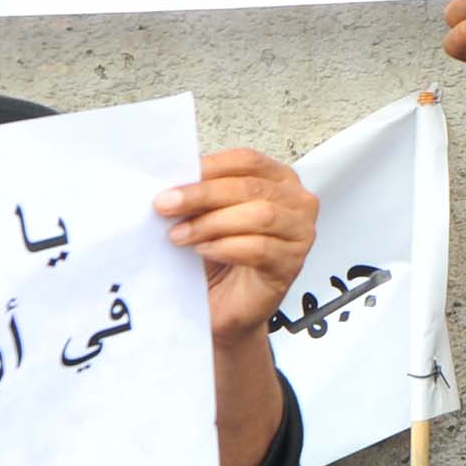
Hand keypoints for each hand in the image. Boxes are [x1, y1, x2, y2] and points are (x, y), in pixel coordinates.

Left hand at [152, 151, 318, 347]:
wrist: (227, 305)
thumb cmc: (221, 256)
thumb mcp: (209, 215)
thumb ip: (201, 194)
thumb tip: (174, 181)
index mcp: (279, 179)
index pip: (248, 161)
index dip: (210, 167)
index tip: (174, 178)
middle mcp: (297, 202)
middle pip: (250, 187)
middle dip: (202, 195)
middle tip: (165, 204)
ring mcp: (300, 233)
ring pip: (260, 215)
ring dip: (212, 223)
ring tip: (180, 235)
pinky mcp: (292, 264)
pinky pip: (260, 249)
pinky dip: (226, 247)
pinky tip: (204, 251)